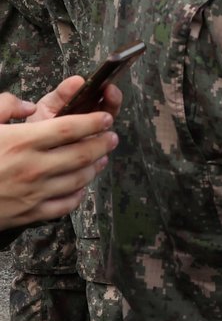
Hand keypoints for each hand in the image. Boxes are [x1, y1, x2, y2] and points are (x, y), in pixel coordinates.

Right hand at [0, 80, 119, 229]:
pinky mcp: (30, 214)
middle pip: (83, 154)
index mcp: (22, 142)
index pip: (71, 129)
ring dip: (95, 167)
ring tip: (101, 158)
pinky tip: (81, 185)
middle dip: (103, 143)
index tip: (106, 117)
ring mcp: (34, 193)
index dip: (94, 121)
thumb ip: (3, 106)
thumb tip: (28, 105)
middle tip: (112, 137)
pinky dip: (79, 193)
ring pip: (79, 179)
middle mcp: (33, 168)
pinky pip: (66, 204)